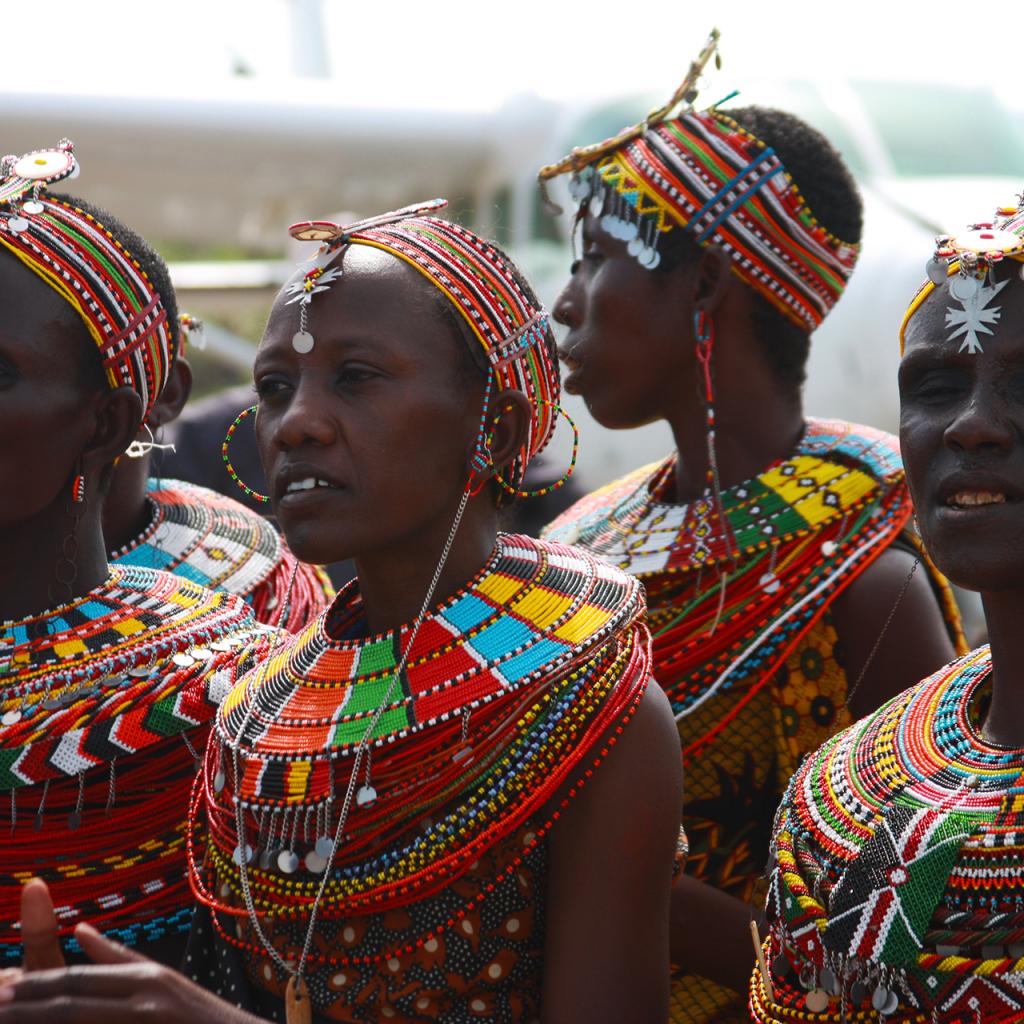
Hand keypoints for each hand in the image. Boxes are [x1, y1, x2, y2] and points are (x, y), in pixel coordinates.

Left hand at [0, 881, 264, 1022]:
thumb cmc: (199, 1016)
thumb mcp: (162, 980)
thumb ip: (117, 958)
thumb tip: (79, 930)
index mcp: (145, 976)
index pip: (79, 980)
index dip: (36, 985)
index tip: (0, 988)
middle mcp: (146, 995)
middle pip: (74, 1000)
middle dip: (27, 1005)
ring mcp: (149, 1019)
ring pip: (80, 1019)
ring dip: (39, 1021)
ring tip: (5, 1017)